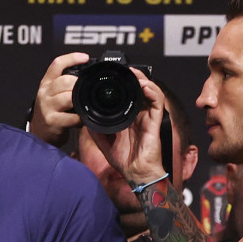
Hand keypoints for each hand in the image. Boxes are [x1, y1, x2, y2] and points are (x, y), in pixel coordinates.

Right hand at [29, 52, 88, 145]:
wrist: (40, 132)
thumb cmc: (51, 111)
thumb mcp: (53, 93)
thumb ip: (65, 83)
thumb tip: (86, 74)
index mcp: (47, 82)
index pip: (57, 64)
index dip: (72, 58)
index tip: (85, 57)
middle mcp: (45, 92)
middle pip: (65, 80)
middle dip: (79, 84)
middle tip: (85, 91)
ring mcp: (47, 107)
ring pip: (68, 97)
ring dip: (79, 101)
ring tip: (82, 105)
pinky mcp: (52, 121)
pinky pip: (71, 117)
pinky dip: (79, 118)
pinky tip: (81, 118)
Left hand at [87, 70, 167, 184]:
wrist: (135, 171)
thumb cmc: (123, 158)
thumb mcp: (102, 139)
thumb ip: (95, 126)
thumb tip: (84, 116)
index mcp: (127, 116)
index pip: (127, 94)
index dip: (122, 83)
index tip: (112, 75)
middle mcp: (139, 113)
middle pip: (139, 89)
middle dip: (133, 77)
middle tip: (123, 69)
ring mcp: (148, 116)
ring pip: (150, 90)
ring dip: (143, 79)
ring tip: (133, 73)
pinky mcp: (156, 120)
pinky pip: (158, 101)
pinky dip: (153, 90)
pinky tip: (144, 85)